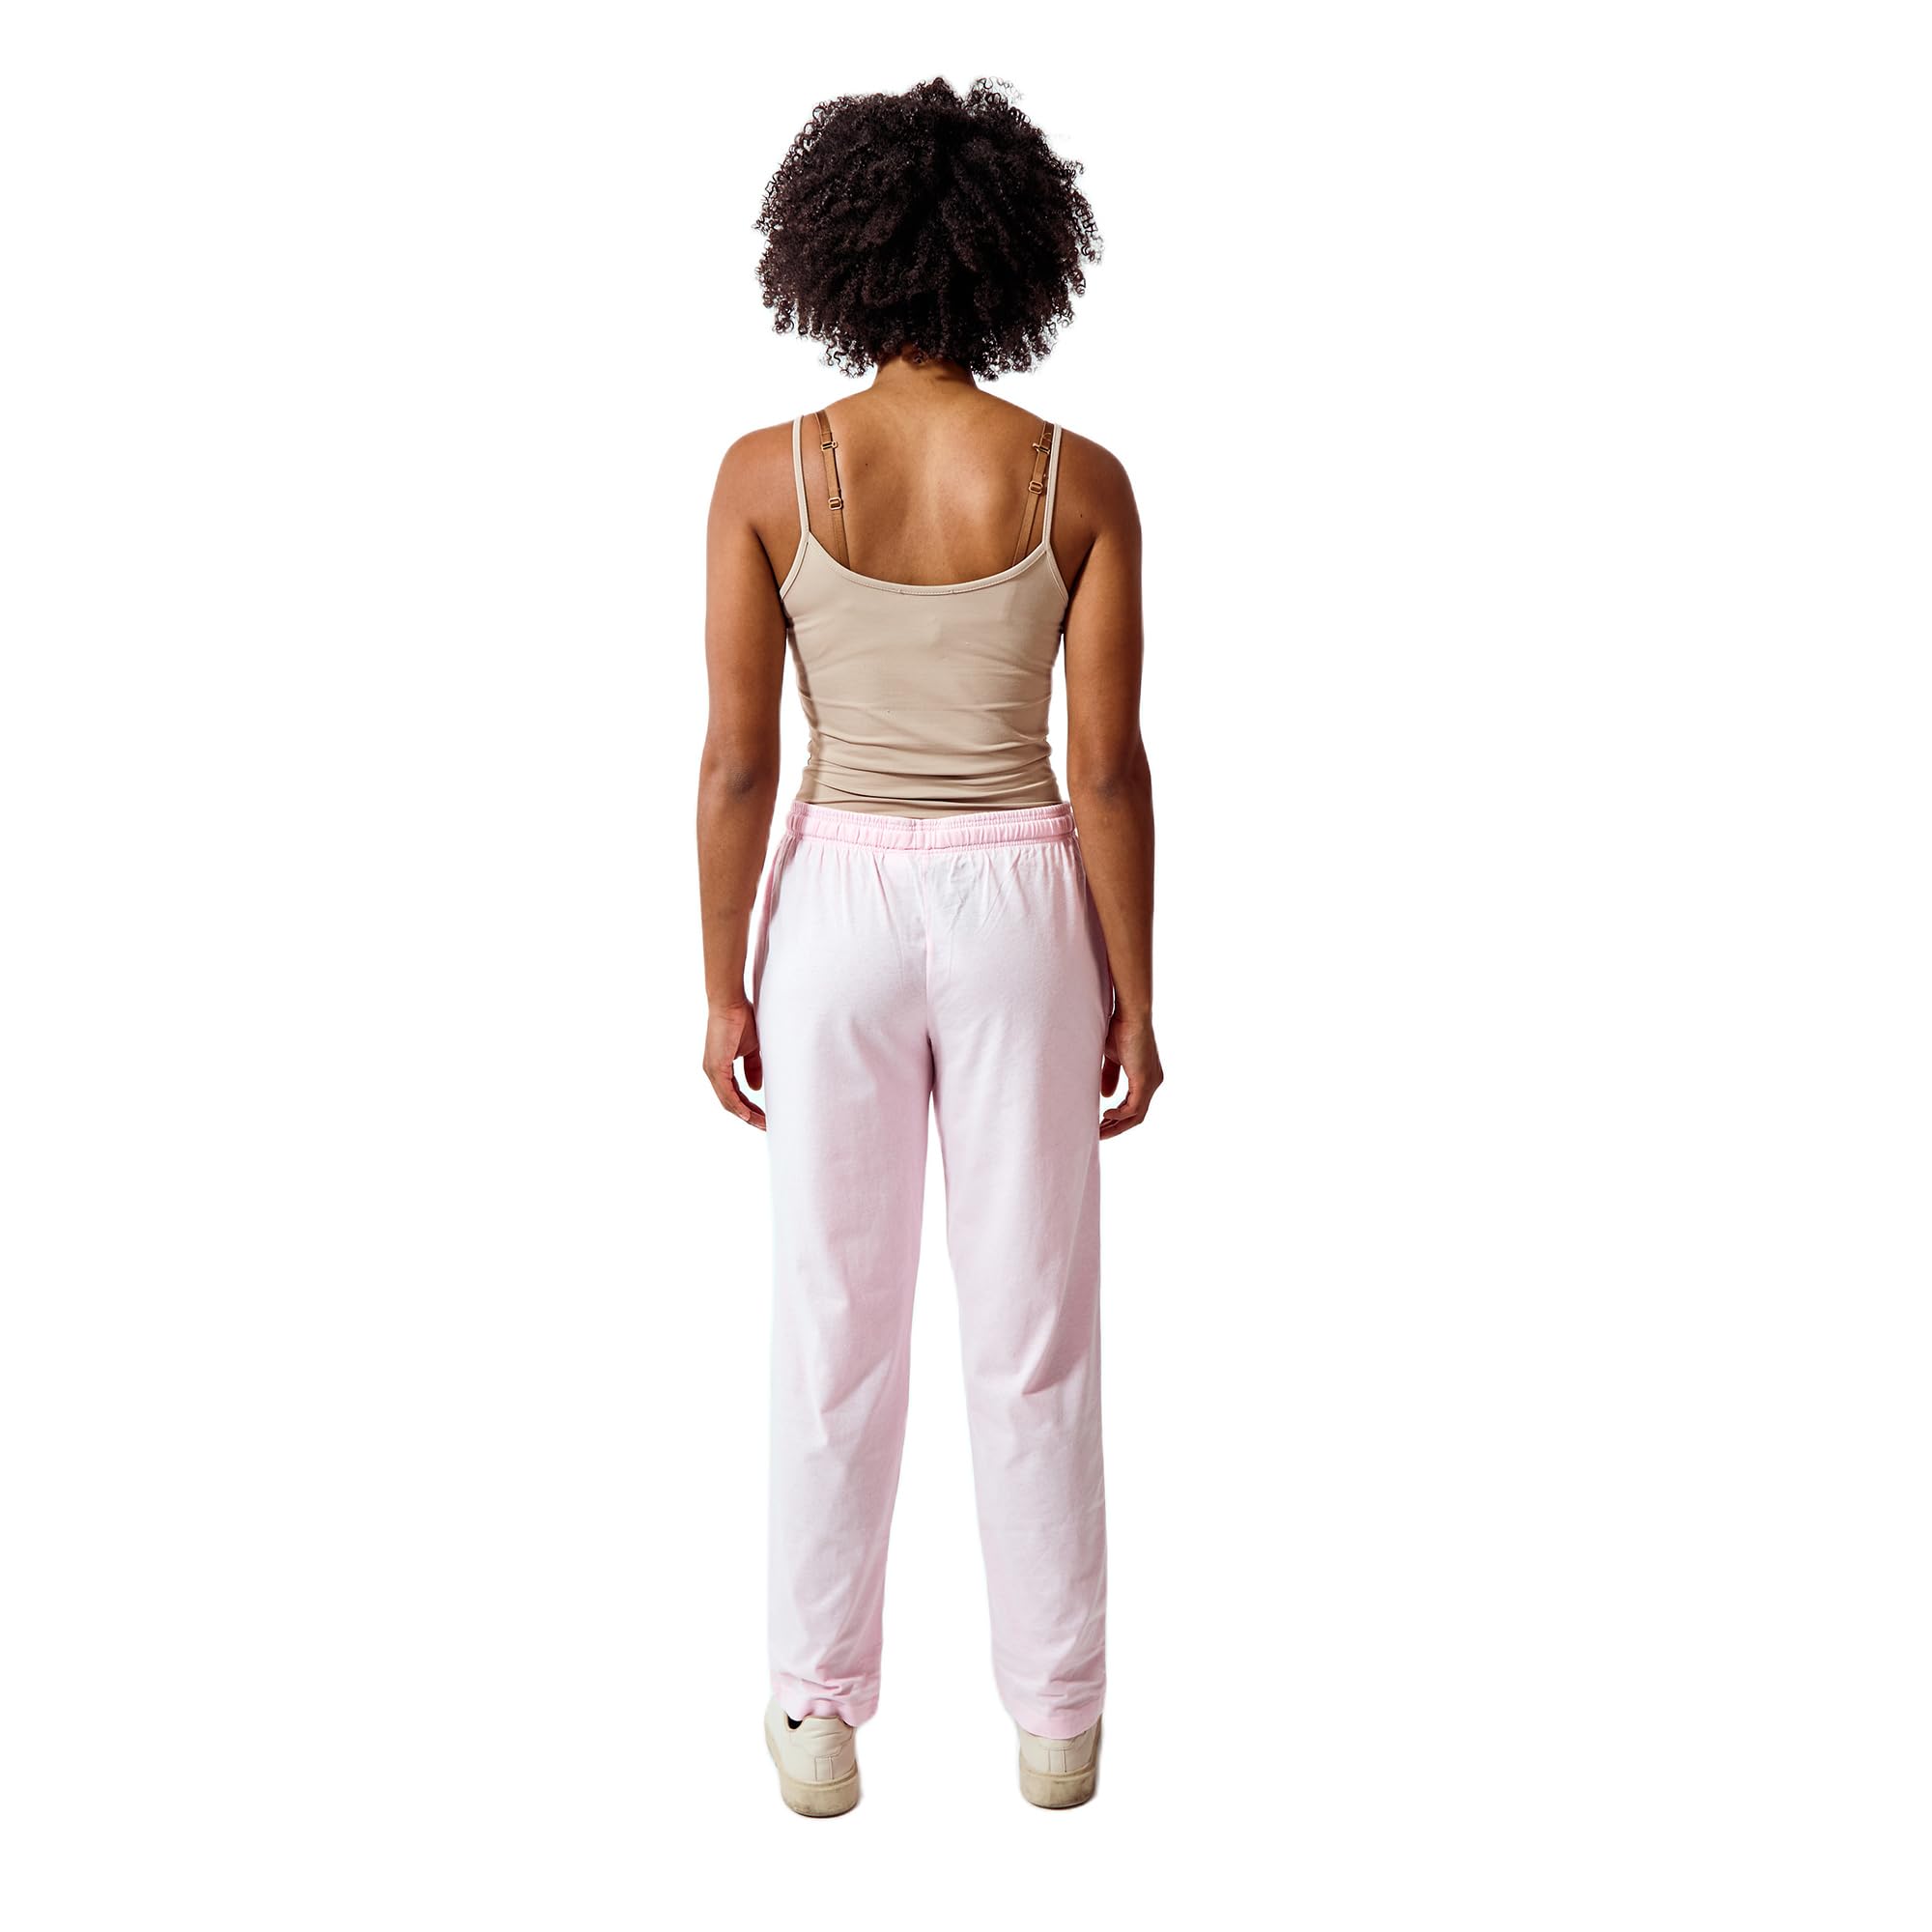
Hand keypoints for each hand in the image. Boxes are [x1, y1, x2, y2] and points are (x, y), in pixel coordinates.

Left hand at [703, 998, 765, 1129]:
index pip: (735, 1095)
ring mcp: (712, 1071)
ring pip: (729, 1102)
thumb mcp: (752, 1049)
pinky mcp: (715, 1067)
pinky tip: (749, 1116)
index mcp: (720, 1068)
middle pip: (731, 1103)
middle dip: (750, 1116)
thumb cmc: (741, 1020)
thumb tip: (756, 1088)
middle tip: (766, 1126)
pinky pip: (727, 1094)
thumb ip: (753, 1068)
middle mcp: (713, 1072)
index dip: (750, 1107)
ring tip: (762, 1124)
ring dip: (746, 1115)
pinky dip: (739, 1106)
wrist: (731, 1003)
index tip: (765, 1117)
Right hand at [1100, 1010, 1162, 1138]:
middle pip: (1137, 1116)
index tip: (1101, 1123)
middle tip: (1098, 1135)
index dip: (1118, 1117)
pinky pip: (1134, 1108)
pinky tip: (1105, 1115)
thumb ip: (1110, 1076)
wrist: (1131, 1014)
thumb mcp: (1112, 1057)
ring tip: (1099, 1132)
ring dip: (1117, 1126)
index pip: (1135, 1105)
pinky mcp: (1145, 1082)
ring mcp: (1151, 1083)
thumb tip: (1106, 1096)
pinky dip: (1119, 1115)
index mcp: (1147, 1077)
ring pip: (1136, 1116)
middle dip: (1116, 1127)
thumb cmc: (1120, 1028)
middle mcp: (1153, 1082)